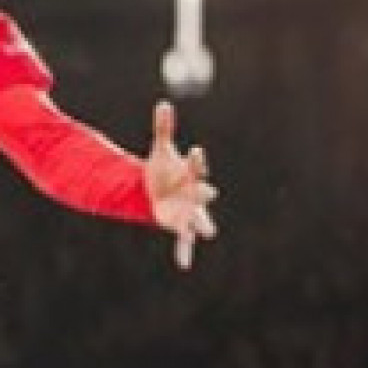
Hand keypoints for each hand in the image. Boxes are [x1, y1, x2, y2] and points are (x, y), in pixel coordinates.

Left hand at [144, 100, 218, 270]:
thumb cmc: (164, 171)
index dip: (195, 159)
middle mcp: (194, 193)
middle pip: (202, 192)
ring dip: (201, 223)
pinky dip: (184, 250)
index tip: (194, 151)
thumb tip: (163, 103)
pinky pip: (183, 240)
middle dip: (204, 191)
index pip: (195, 165)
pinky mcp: (179, 225)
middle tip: (210, 192)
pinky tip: (184, 264)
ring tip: (208, 232)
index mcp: (190, 174)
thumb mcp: (161, 151)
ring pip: (199, 218)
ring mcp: (189, 210)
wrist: (158, 191)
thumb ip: (163, 129)